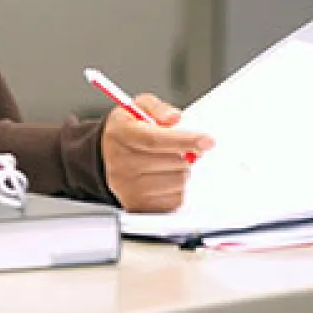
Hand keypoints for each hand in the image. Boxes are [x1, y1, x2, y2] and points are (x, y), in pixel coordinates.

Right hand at [101, 94, 213, 212]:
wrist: (105, 155)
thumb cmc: (126, 131)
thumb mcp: (137, 108)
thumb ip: (157, 108)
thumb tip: (174, 118)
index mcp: (121, 134)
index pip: (155, 140)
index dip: (185, 140)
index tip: (207, 141)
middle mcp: (121, 162)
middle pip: (172, 161)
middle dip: (186, 153)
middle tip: (180, 148)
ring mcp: (128, 186)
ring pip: (178, 180)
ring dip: (181, 170)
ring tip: (167, 162)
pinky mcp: (138, 205)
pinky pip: (175, 199)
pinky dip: (177, 188)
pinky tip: (163, 177)